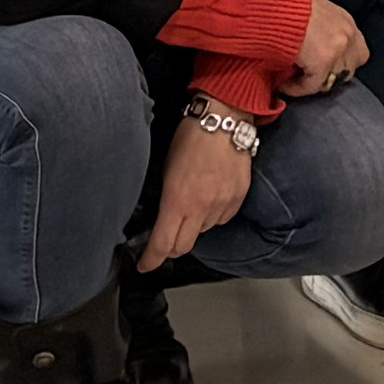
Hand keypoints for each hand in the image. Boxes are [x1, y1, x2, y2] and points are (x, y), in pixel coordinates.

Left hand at [144, 115, 255, 267]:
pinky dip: (213, 215)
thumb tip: (164, 218)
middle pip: (183, 247)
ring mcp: (222, 204)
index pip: (162, 245)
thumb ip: (167, 199)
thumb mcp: (166, 169)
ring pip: (203, 231)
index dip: (150, 260)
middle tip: (165, 239)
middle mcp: (201, 208)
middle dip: (171, 248)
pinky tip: (210, 196)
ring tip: (193, 202)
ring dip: (194, 226)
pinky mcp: (238, 198)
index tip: (144, 265)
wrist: (224, 118)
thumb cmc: (191, 137)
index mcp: (177, 200)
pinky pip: (222, 218)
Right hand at [287, 0, 368, 95]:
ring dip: (312, 82)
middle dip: (329, 75)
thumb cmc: (286, 2)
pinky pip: (311, 85)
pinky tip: (283, 84)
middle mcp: (348, 35)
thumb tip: (312, 46)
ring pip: (330, 81)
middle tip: (307, 77)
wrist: (274, 1)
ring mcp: (338, 49)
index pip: (359, 53)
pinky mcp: (322, 61)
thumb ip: (320, 28)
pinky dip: (296, 88)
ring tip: (293, 80)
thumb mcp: (312, 11)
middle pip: (349, 70)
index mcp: (346, 21)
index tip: (322, 68)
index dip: (341, 64)